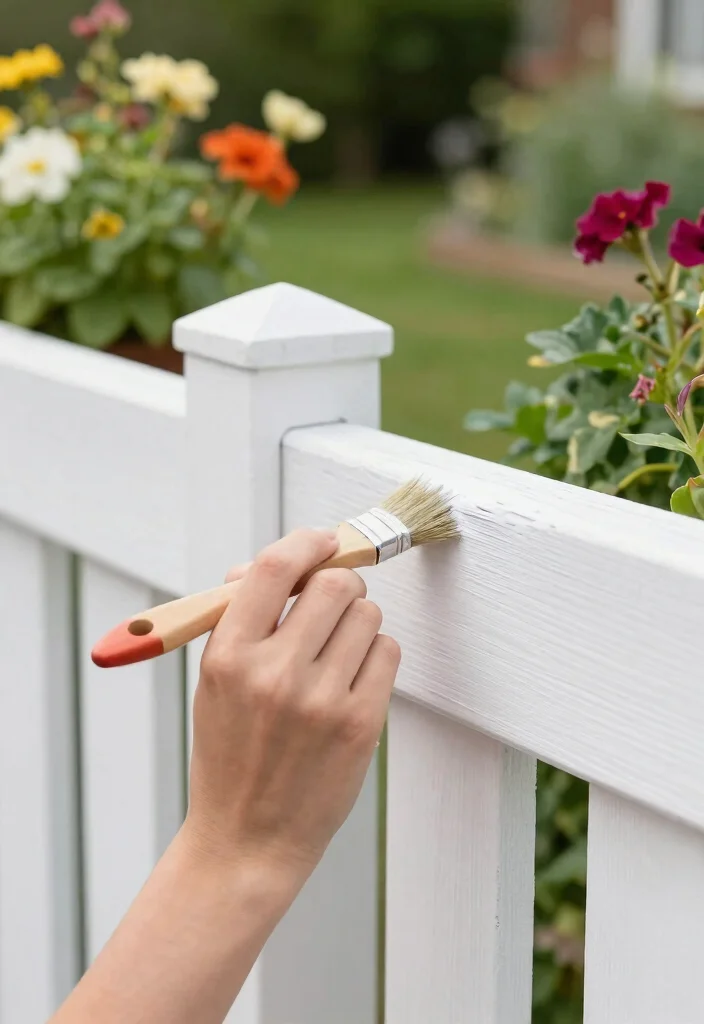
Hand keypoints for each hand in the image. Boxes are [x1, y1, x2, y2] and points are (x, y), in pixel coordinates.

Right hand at [184, 528, 400, 884]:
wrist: (246, 840)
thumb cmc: (230, 755)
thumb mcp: (213, 684)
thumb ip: (242, 621)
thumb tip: (271, 566)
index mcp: (228, 656)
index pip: (275, 569)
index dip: (306, 544)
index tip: (322, 543)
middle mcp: (274, 674)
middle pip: (336, 584)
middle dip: (340, 584)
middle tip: (333, 603)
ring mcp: (321, 701)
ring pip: (368, 615)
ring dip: (358, 622)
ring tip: (338, 652)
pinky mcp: (360, 725)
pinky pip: (387, 652)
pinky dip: (375, 655)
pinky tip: (353, 679)